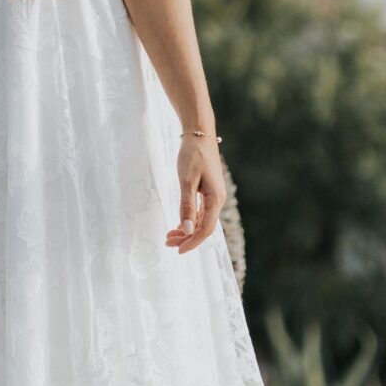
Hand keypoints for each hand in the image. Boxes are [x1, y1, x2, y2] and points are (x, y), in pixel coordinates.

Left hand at [165, 135, 226, 254]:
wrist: (199, 135)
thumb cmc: (193, 155)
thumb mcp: (187, 180)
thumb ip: (186, 206)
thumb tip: (187, 231)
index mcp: (215, 199)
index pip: (206, 229)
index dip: (192, 242)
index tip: (177, 251)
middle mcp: (217, 200)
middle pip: (204, 227)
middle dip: (186, 238)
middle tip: (167, 242)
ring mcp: (213, 196)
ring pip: (201, 221)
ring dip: (186, 230)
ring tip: (169, 236)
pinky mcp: (208, 191)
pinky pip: (200, 212)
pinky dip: (189, 220)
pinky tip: (178, 224)